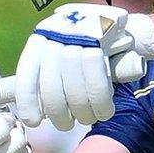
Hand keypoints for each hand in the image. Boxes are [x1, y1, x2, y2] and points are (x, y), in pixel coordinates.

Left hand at [15, 3, 153, 130]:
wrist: (126, 28)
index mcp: (44, 35)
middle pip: (51, 86)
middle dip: (58, 113)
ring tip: (88, 118)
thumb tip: (27, 106)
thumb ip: (49, 76)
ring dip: (82, 111)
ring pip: (74, 88)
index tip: (34, 121)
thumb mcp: (66, 54)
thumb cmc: (92, 47)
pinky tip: (104, 111)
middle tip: (66, 124)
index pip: (28, 71)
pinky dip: (100, 104)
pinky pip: (98, 84)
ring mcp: (82, 36)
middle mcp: (59, 33)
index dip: (28, 100)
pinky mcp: (105, 44)